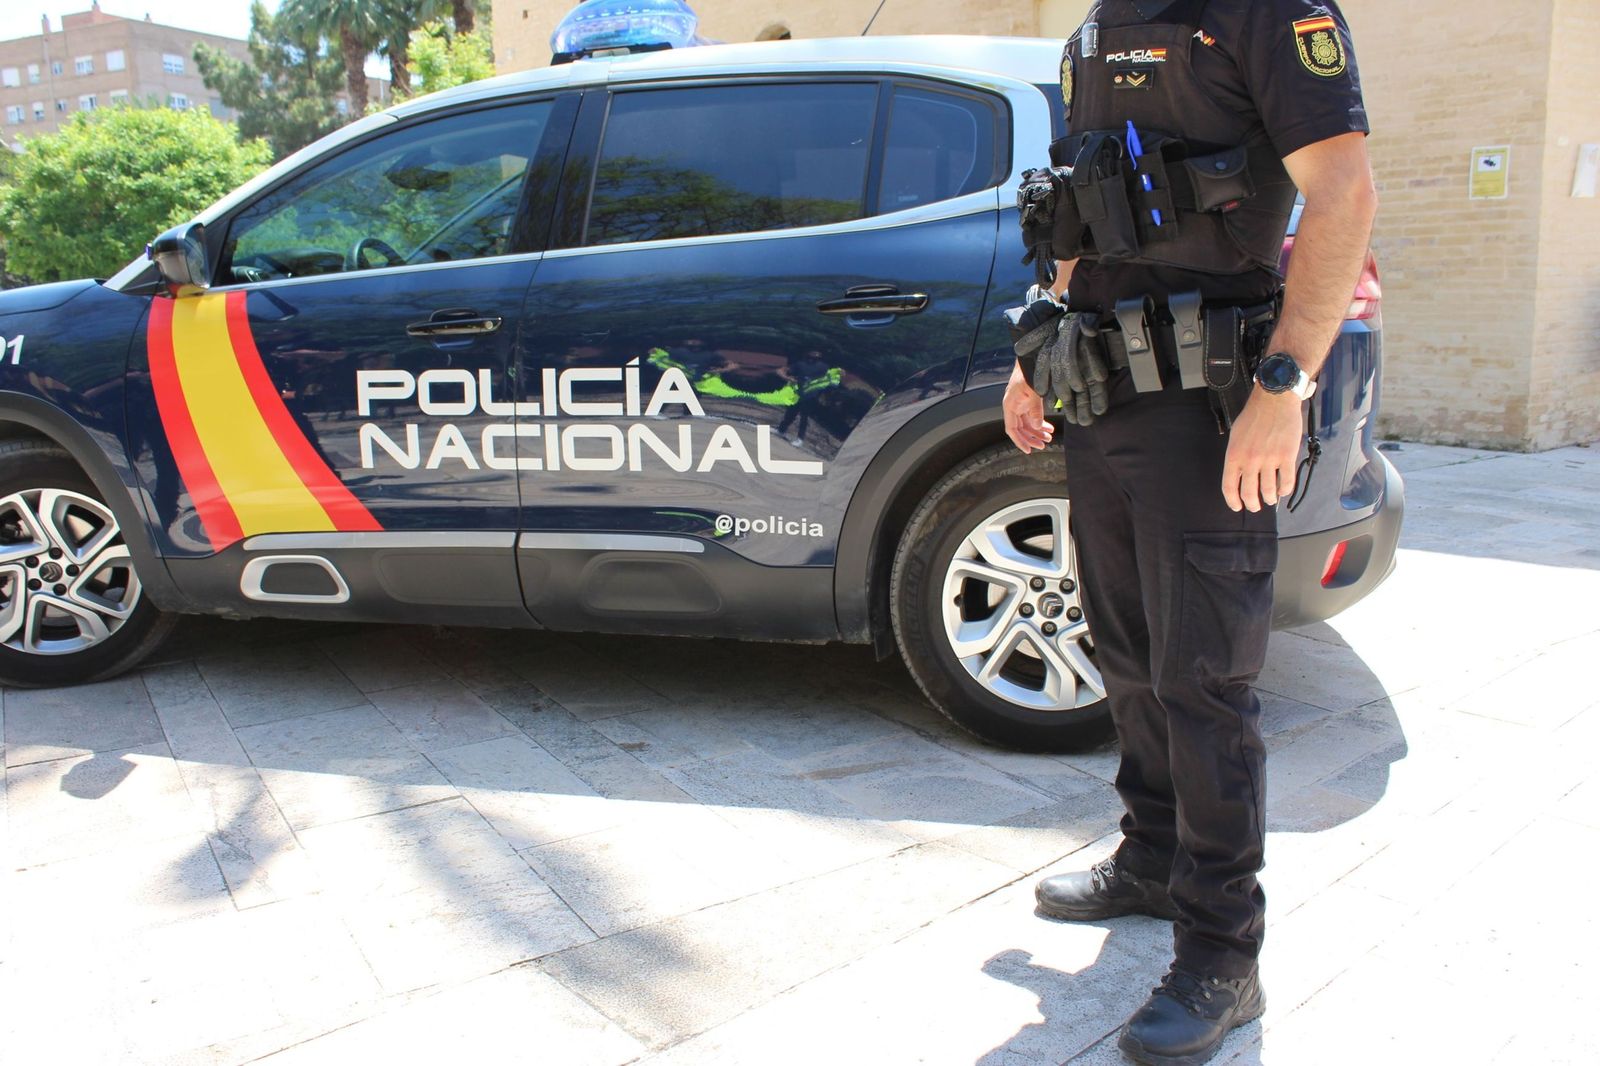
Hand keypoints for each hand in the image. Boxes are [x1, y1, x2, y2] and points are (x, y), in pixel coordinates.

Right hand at [1004, 365, 1053, 453]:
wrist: (1031, 357)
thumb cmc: (1029, 372)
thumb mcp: (1033, 392)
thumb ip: (1035, 411)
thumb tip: (1036, 427)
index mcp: (1010, 405)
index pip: (1011, 429)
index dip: (1019, 441)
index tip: (1028, 450)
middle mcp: (1013, 406)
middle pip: (1021, 428)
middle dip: (1032, 437)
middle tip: (1044, 445)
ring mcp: (1020, 404)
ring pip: (1028, 423)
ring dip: (1038, 431)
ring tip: (1049, 438)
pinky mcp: (1028, 401)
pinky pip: (1033, 416)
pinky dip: (1041, 423)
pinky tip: (1049, 428)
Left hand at [1222, 386, 1305, 511]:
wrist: (1274, 400)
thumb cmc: (1253, 416)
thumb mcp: (1236, 437)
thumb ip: (1237, 457)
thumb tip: (1240, 476)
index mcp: (1234, 456)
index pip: (1229, 487)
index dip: (1233, 501)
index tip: (1237, 507)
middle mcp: (1250, 460)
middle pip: (1249, 493)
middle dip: (1253, 504)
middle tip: (1256, 507)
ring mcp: (1269, 459)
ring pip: (1269, 490)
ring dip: (1270, 498)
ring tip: (1271, 499)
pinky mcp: (1287, 456)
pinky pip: (1287, 481)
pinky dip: (1285, 490)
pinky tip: (1284, 490)